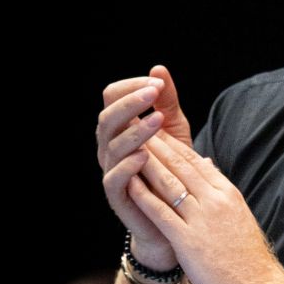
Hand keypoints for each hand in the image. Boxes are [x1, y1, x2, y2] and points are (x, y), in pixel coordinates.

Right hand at [97, 65, 191, 268]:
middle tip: (154, 92)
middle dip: (130, 102)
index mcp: (120, 127)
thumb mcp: (174, 129)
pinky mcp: (118, 196)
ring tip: (158, 120)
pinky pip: (114, 179)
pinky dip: (127, 166)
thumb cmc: (173, 168)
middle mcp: (110, 146)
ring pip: (111, 146)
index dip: (132, 86)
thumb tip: (159, 68)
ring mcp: (112, 170)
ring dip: (135, 131)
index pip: (113, 97)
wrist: (176, 215)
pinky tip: (145, 155)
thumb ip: (167, 100)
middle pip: (107, 118)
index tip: (158, 82)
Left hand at [128, 132, 276, 283]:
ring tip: (132, 145)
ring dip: (149, 163)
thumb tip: (209, 165)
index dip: (175, 144)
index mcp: (228, 194)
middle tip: (140, 126)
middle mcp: (216, 201)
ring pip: (170, 184)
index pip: (197, 162)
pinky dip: (145, 196)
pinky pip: (162, 213)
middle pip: (182, 166)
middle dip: (159, 145)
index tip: (159, 131)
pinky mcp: (189, 241)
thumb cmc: (248, 256)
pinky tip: (131, 183)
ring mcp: (202, 220)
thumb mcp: (238, 215)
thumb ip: (221, 191)